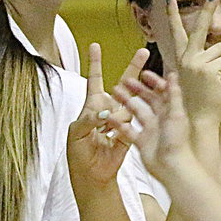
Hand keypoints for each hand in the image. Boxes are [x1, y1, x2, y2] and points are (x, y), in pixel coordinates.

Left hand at [67, 44, 147, 189]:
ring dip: (128, 103)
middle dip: (133, 68)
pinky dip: (127, 123)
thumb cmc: (78, 154)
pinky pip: (132, 122)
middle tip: (143, 52)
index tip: (95, 45)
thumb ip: (88, 120)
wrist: (91, 175)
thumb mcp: (76, 135)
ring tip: (111, 120)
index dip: (95, 63)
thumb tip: (105, 112)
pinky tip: (117, 128)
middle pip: (122, 85)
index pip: (94, 80)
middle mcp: (107, 110)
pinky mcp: (129, 133)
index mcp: (91, 107)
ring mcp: (120, 121)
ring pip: (130, 103)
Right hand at [109, 70, 191, 183]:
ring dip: (125, 102)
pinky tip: (109, 117)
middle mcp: (160, 119)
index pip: (162, 92)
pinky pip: (127, 129)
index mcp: (170, 111)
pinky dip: (119, 123)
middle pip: (146, 100)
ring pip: (135, 112)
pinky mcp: (140, 141)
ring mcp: (149, 130)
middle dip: (136, 90)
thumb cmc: (177, 142)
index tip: (142, 73)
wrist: (171, 167)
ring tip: (113, 94)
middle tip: (123, 81)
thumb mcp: (176, 114)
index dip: (153, 81)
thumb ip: (173, 94)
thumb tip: (173, 75)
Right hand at [163, 0, 220, 128]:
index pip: (176, 34)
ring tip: (220, 82)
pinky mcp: (207, 69)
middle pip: (199, 28)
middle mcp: (185, 59)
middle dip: (207, 10)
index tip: (171, 0)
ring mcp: (194, 63)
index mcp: (180, 61)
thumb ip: (216, 57)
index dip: (173, 16)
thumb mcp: (206, 78)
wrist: (196, 123)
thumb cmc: (199, 104)